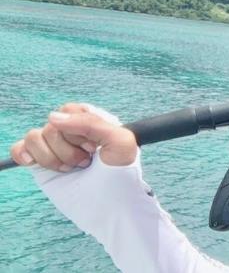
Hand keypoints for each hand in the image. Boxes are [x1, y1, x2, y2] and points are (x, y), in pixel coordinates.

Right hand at [10, 103, 136, 170]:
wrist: (110, 207)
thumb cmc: (120, 174)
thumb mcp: (120, 142)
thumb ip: (92, 123)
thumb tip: (53, 117)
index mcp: (91, 122)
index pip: (70, 111)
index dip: (79, 131)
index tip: (93, 148)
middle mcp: (71, 132)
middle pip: (53, 126)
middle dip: (69, 149)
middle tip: (86, 163)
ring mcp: (55, 147)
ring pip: (35, 137)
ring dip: (52, 157)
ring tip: (71, 169)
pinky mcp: (41, 162)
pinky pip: (20, 148)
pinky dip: (24, 155)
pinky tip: (35, 164)